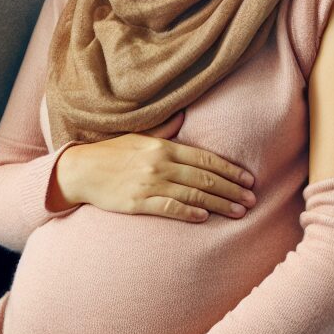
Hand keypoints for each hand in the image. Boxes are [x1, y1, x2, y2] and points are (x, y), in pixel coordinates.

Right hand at [50, 112, 255, 221]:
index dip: (230, 170)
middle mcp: (160, 163)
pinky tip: (204, 217)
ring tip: (239, 212)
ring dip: (219, 204)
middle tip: (252, 200)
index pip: (205, 158)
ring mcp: (149, 184)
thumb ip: (165, 129)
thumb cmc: (112, 152)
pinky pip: (169, 208)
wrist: (81, 170)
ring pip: (193, 195)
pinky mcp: (137, 202)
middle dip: (232, 189)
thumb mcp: (141, 135)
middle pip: (205, 178)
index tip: (248, 179)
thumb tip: (184, 116)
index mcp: (164, 146)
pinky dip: (188, 212)